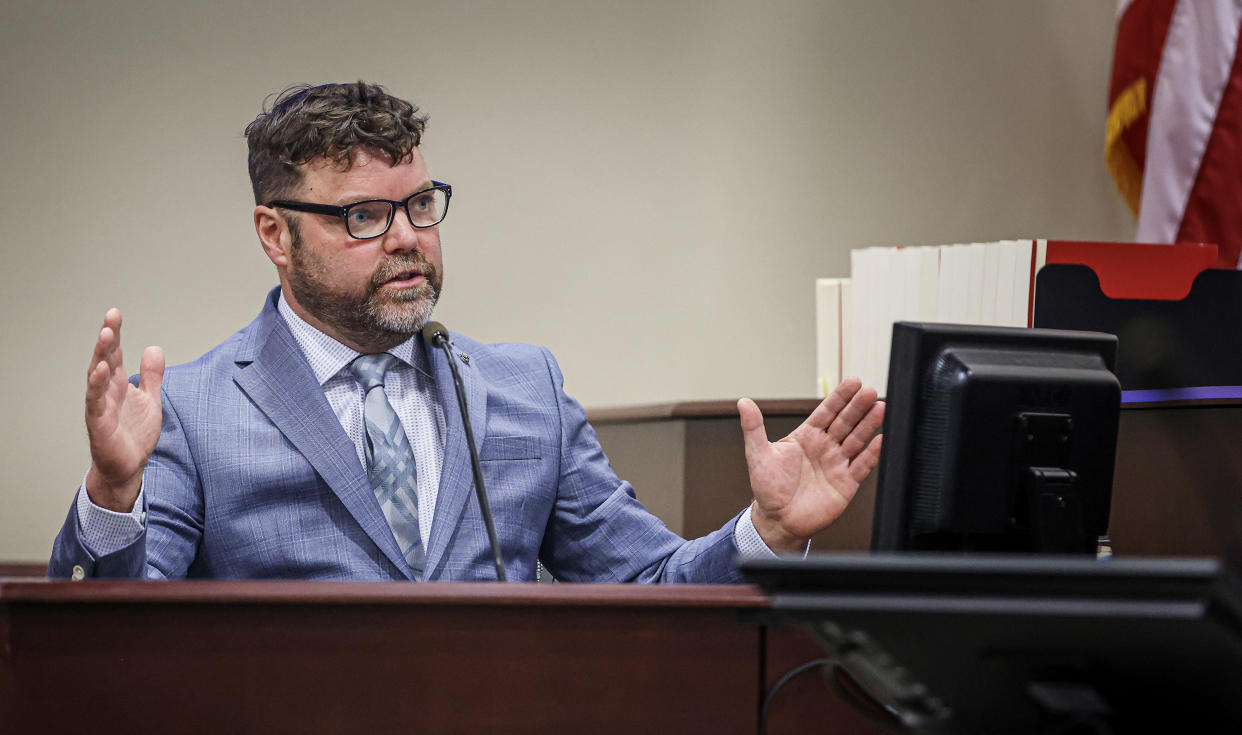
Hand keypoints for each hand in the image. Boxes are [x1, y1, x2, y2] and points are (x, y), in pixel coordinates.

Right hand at [83, 308, 163, 511]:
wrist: (129, 466)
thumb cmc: (135, 433)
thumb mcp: (150, 399)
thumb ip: (151, 375)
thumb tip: (153, 347)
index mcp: (118, 383)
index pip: (115, 354)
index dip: (115, 334)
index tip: (115, 314)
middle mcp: (107, 391)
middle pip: (105, 359)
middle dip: (107, 338)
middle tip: (110, 318)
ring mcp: (101, 406)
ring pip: (97, 377)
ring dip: (101, 356)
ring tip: (105, 336)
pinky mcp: (99, 423)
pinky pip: (95, 402)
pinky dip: (97, 386)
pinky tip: (101, 371)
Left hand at [739, 377, 883, 551]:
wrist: (778, 520)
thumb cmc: (767, 488)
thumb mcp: (758, 454)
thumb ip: (753, 428)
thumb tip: (743, 403)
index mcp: (806, 436)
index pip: (827, 412)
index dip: (840, 397)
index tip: (853, 382)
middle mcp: (825, 447)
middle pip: (845, 422)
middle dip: (858, 407)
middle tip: (870, 392)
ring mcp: (837, 464)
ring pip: (856, 440)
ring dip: (868, 424)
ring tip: (880, 408)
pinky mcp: (846, 484)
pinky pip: (862, 466)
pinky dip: (872, 454)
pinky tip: (881, 439)